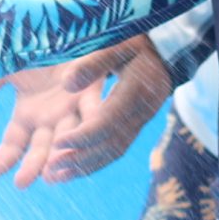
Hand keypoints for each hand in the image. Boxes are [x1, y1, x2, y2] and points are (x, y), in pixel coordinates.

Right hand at [0, 36, 172, 185]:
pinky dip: (87, 125)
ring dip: (60, 154)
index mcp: (29, 115)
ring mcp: (73, 108)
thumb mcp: (5, 66)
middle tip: (22, 182)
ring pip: (68, 138)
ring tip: (51, 171)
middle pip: (41, 148)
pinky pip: (94, 112)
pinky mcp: (94, 90)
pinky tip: (77, 137)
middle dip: (33, 166)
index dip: (2, 160)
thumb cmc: (32, 46)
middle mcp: (52, 118)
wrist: (63, 22)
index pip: (13, 145)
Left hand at [53, 35, 176, 176]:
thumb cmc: (138, 42)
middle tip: (50, 170)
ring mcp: (141, 121)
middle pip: (110, 145)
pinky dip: (94, 161)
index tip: (56, 144)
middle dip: (79, 159)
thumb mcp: (117, 43)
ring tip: (55, 177)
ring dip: (84, 166)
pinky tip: (72, 168)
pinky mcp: (136, 126)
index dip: (82, 136)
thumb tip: (66, 84)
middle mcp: (141, 112)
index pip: (107, 123)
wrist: (168, 50)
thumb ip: (93, 63)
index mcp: (135, 91)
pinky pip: (116, 149)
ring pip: (113, 152)